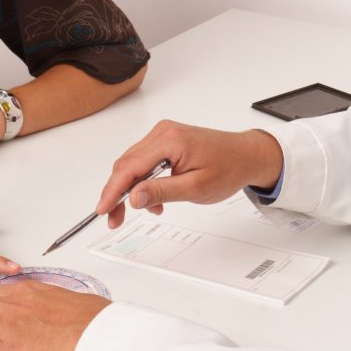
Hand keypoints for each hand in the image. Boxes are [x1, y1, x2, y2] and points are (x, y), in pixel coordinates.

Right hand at [97, 120, 283, 228]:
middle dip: (118, 193)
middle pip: (126, 165)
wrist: (246, 156)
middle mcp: (163, 132)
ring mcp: (164, 134)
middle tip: (116, 218)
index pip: (129, 167)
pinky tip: (153, 198)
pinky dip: (143, 180)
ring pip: (133, 164)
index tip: (103, 209)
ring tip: (148, 209)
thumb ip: (162, 191)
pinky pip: (144, 160)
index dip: (113, 191)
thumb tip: (133, 198)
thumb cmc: (229, 168)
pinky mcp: (166, 140)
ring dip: (132, 189)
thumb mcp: (195, 187)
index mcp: (170, 140)